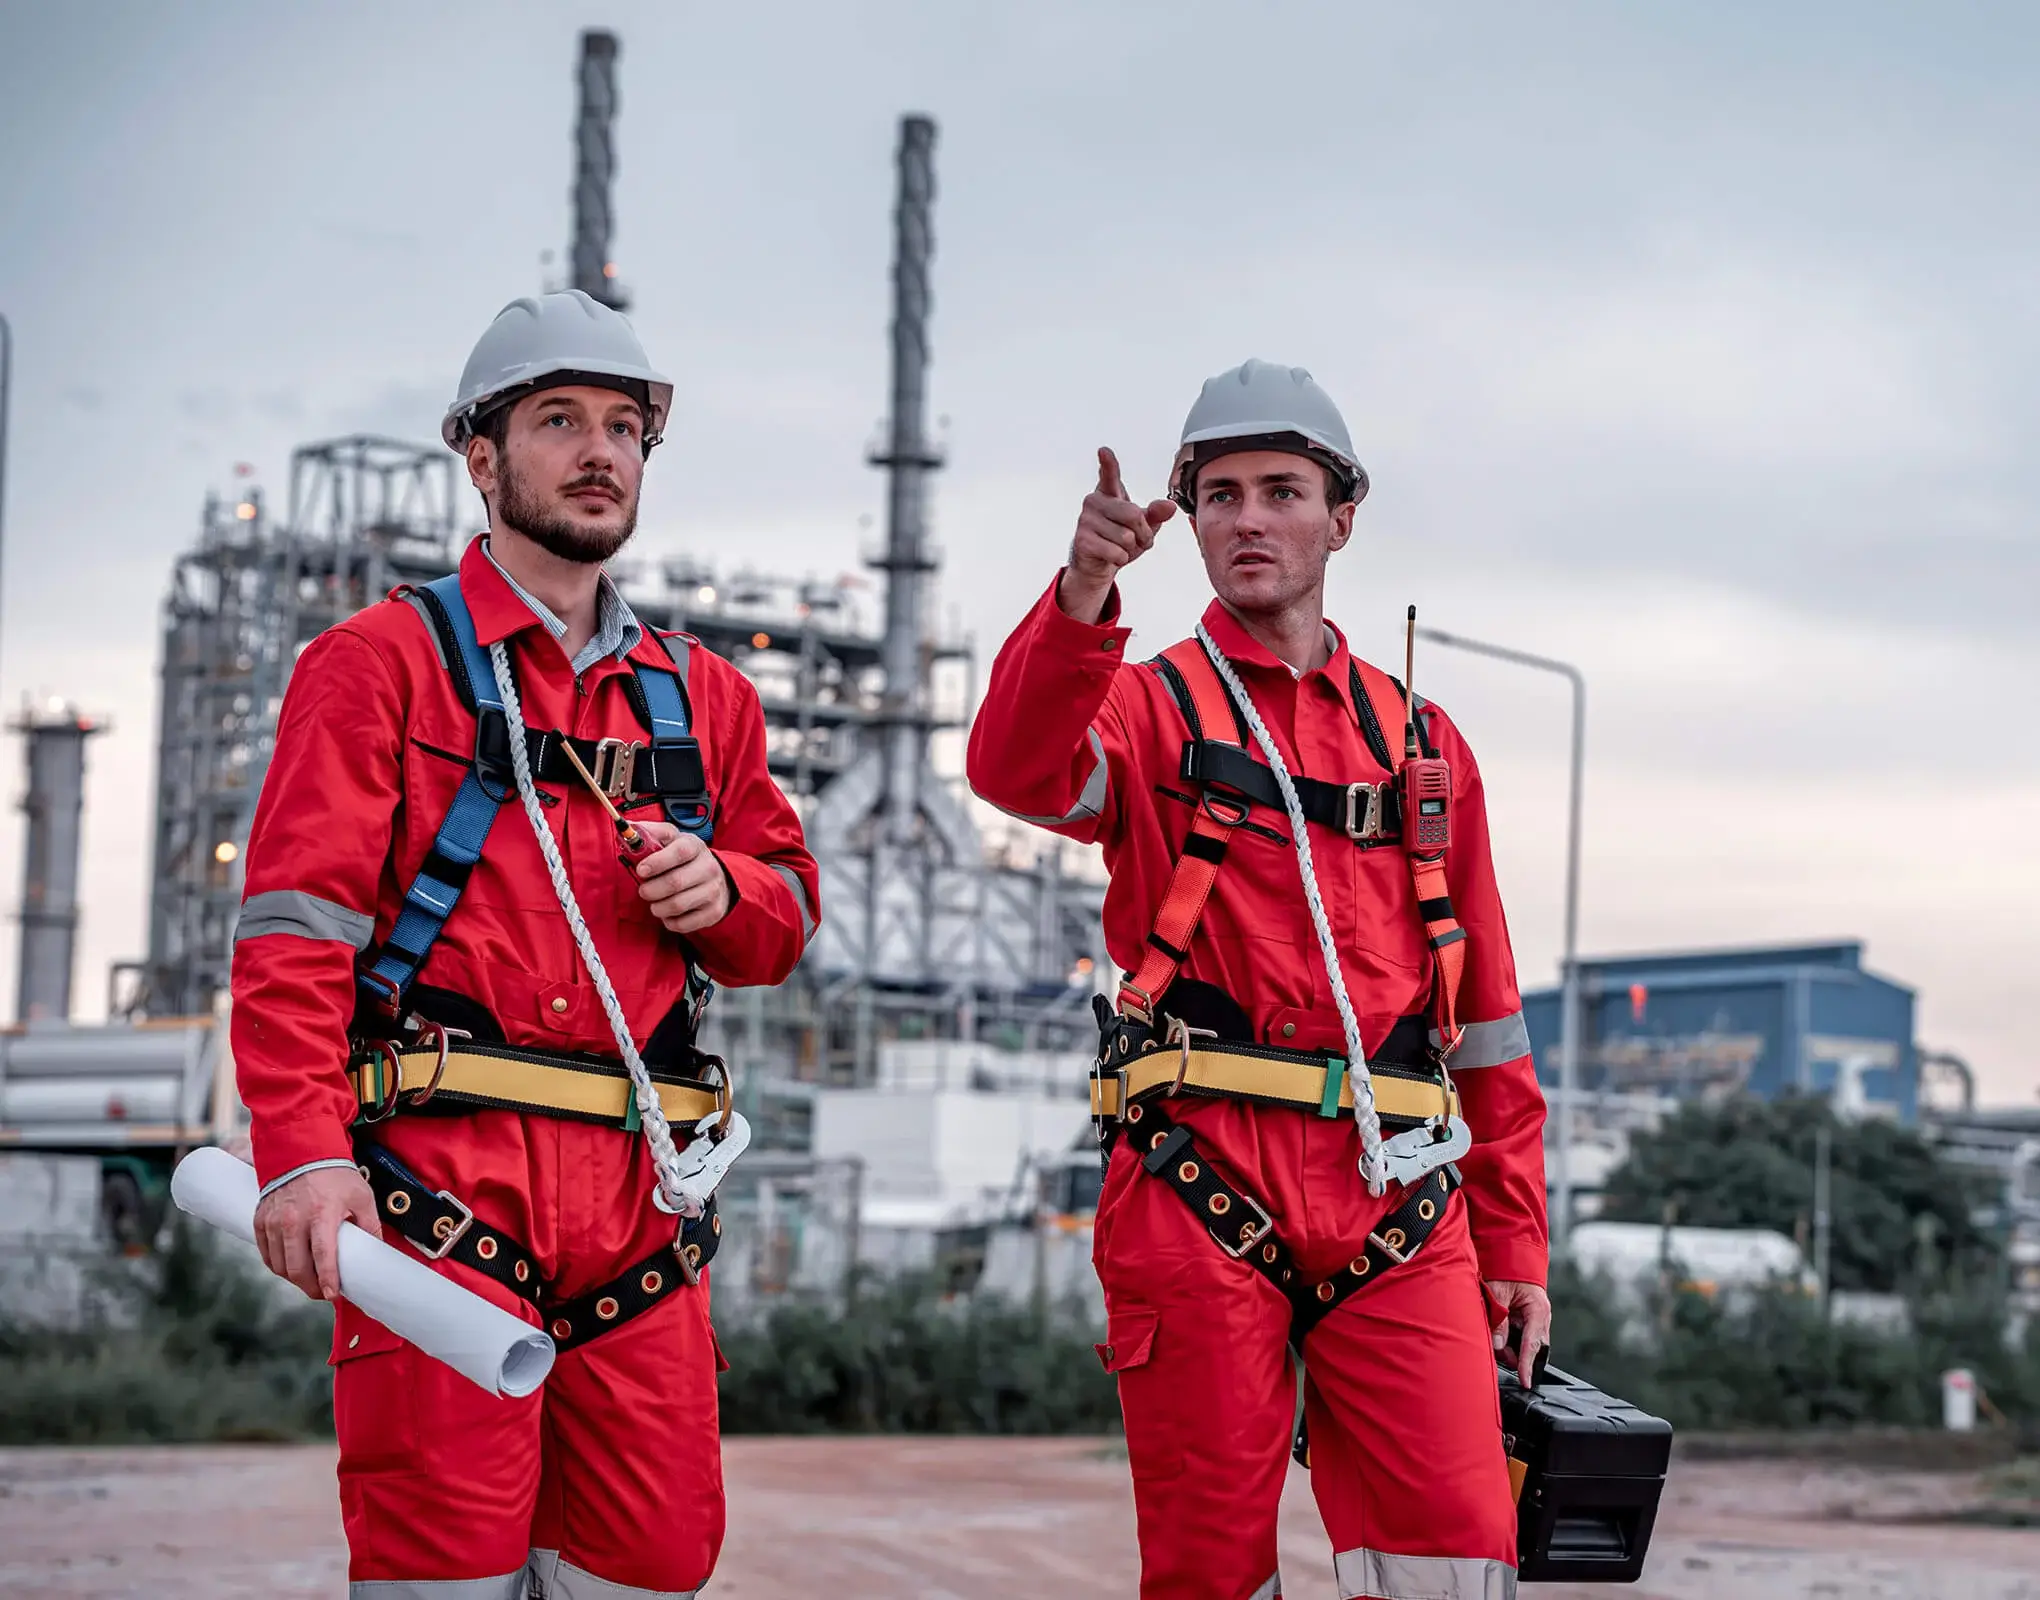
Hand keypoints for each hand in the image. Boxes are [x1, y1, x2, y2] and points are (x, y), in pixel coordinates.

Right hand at [253, 1164, 380, 1301]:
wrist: (302, 1151)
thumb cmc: (336, 1176)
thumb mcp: (362, 1197)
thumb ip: (370, 1226)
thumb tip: (376, 1253)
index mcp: (321, 1213)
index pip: (322, 1256)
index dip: (327, 1280)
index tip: (332, 1295)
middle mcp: (293, 1220)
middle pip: (296, 1268)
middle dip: (311, 1287)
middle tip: (322, 1292)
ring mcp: (273, 1221)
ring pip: (279, 1265)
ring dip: (294, 1279)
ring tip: (309, 1281)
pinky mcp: (260, 1220)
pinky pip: (266, 1254)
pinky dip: (278, 1266)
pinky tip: (291, 1267)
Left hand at [633, 820, 731, 933]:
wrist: (719, 879)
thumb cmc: (685, 859)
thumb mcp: (671, 840)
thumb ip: (649, 833)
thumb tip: (627, 827)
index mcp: (695, 846)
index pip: (680, 851)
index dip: (657, 862)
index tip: (641, 870)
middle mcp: (709, 868)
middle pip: (675, 882)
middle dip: (651, 889)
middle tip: (643, 890)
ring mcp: (713, 892)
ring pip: (676, 905)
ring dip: (657, 907)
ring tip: (655, 901)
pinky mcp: (713, 913)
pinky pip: (682, 924)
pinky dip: (669, 921)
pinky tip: (668, 912)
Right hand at [1057, 447, 1174, 622]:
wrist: (1097, 565)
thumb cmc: (1119, 540)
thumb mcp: (1143, 526)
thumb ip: (1156, 514)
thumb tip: (1169, 506)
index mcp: (1109, 493)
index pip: (1110, 475)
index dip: (1108, 463)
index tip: (1104, 451)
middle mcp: (1094, 502)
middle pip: (1133, 515)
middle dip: (1143, 534)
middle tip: (1138, 540)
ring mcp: (1085, 520)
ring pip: (1126, 537)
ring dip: (1131, 549)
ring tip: (1120, 548)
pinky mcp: (1083, 540)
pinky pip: (1117, 552)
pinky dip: (1120, 559)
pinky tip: (1110, 556)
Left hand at [1487, 1278, 1552, 1386]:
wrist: (1512, 1256)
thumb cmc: (1507, 1270)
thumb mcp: (1498, 1292)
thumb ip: (1498, 1318)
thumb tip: (1498, 1345)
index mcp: (1538, 1310)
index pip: (1533, 1344)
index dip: (1527, 1365)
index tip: (1525, 1382)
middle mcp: (1540, 1318)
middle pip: (1531, 1348)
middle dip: (1514, 1356)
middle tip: (1497, 1350)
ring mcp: (1534, 1320)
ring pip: (1523, 1344)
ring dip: (1508, 1347)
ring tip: (1493, 1337)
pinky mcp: (1526, 1321)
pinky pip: (1518, 1337)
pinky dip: (1507, 1340)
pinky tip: (1496, 1334)